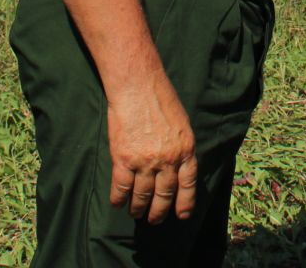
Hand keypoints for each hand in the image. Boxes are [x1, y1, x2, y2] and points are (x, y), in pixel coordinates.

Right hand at [106, 73, 196, 223]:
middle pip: (164, 195)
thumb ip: (181, 147)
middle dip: (159, 212)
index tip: (181, 215)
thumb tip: (178, 167)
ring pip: (142, 195)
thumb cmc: (160, 98)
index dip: (184, 203)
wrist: (137, 85)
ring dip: (138, 208)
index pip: (188, 184)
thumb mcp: (182, 123)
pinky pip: (121, 187)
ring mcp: (145, 161)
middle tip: (154, 220)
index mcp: (185, 150)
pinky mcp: (124, 159)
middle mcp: (168, 160)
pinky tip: (118, 203)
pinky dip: (119, 198)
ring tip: (135, 213)